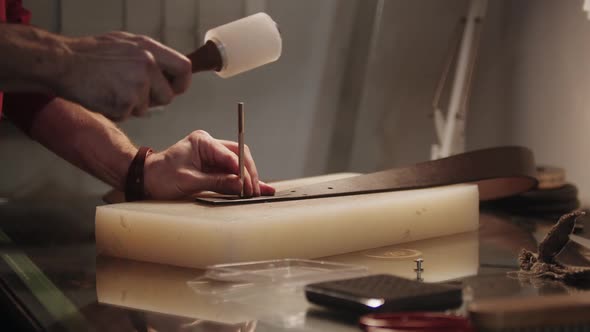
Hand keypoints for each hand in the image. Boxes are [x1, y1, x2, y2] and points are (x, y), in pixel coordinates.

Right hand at [57, 31, 190, 120]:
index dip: (181, 83)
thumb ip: (151, 57)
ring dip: (132, 105)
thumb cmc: (92, 53)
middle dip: (154, 100)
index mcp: (150, 49)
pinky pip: (128, 115)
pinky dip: (117, 111)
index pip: (184, 69)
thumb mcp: (127, 43)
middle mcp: (147, 66)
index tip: (174, 89)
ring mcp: (136, 86)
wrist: (62, 63)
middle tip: (132, 91)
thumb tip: (169, 72)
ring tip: (112, 88)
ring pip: (146, 109)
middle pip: (168, 96)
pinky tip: (103, 96)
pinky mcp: (124, 104)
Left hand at [143, 130, 274, 199]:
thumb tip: (239, 184)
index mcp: (203, 141)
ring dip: (248, 178)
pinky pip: (231, 173)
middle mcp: (210, 145)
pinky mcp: (212, 167)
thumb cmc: (161, 177)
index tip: (247, 186)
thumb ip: (216, 182)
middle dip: (248, 174)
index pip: (230, 153)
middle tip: (254, 192)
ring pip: (238, 165)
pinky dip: (242, 181)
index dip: (242, 170)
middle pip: (238, 156)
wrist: (145, 180)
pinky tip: (258, 187)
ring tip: (261, 192)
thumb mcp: (188, 181)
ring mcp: (212, 156)